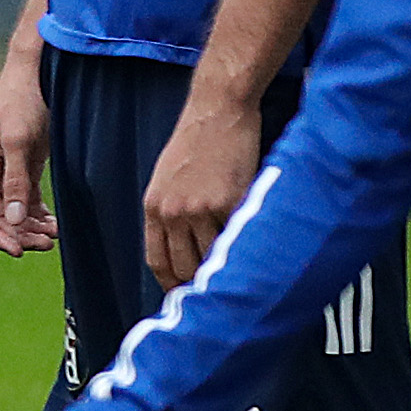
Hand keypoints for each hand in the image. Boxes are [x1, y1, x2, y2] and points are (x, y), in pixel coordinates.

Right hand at [0, 60, 57, 257]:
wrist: (37, 76)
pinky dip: (39, 216)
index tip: (18, 251)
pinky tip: (55, 226)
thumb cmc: (22, 102)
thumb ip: (16, 181)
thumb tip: (14, 220)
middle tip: (46, 245)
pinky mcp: (24, 168)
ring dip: (30, 228)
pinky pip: (28, 202)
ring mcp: (6, 172)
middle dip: (18, 234)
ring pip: (14, 212)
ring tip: (53, 238)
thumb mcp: (19, 142)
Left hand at [145, 91, 260, 286]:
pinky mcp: (229, 202)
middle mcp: (173, 212)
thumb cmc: (197, 143)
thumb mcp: (168, 179)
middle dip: (201, 283)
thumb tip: (183, 246)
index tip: (185, 296)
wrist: (217, 113)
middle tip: (220, 293)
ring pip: (213, 257)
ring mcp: (200, 209)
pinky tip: (255, 254)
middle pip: (184, 266)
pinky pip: (238, 237)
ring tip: (241, 278)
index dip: (171, 283)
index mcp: (154, 208)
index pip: (157, 260)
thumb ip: (172, 212)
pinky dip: (247, 248)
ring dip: (227, 269)